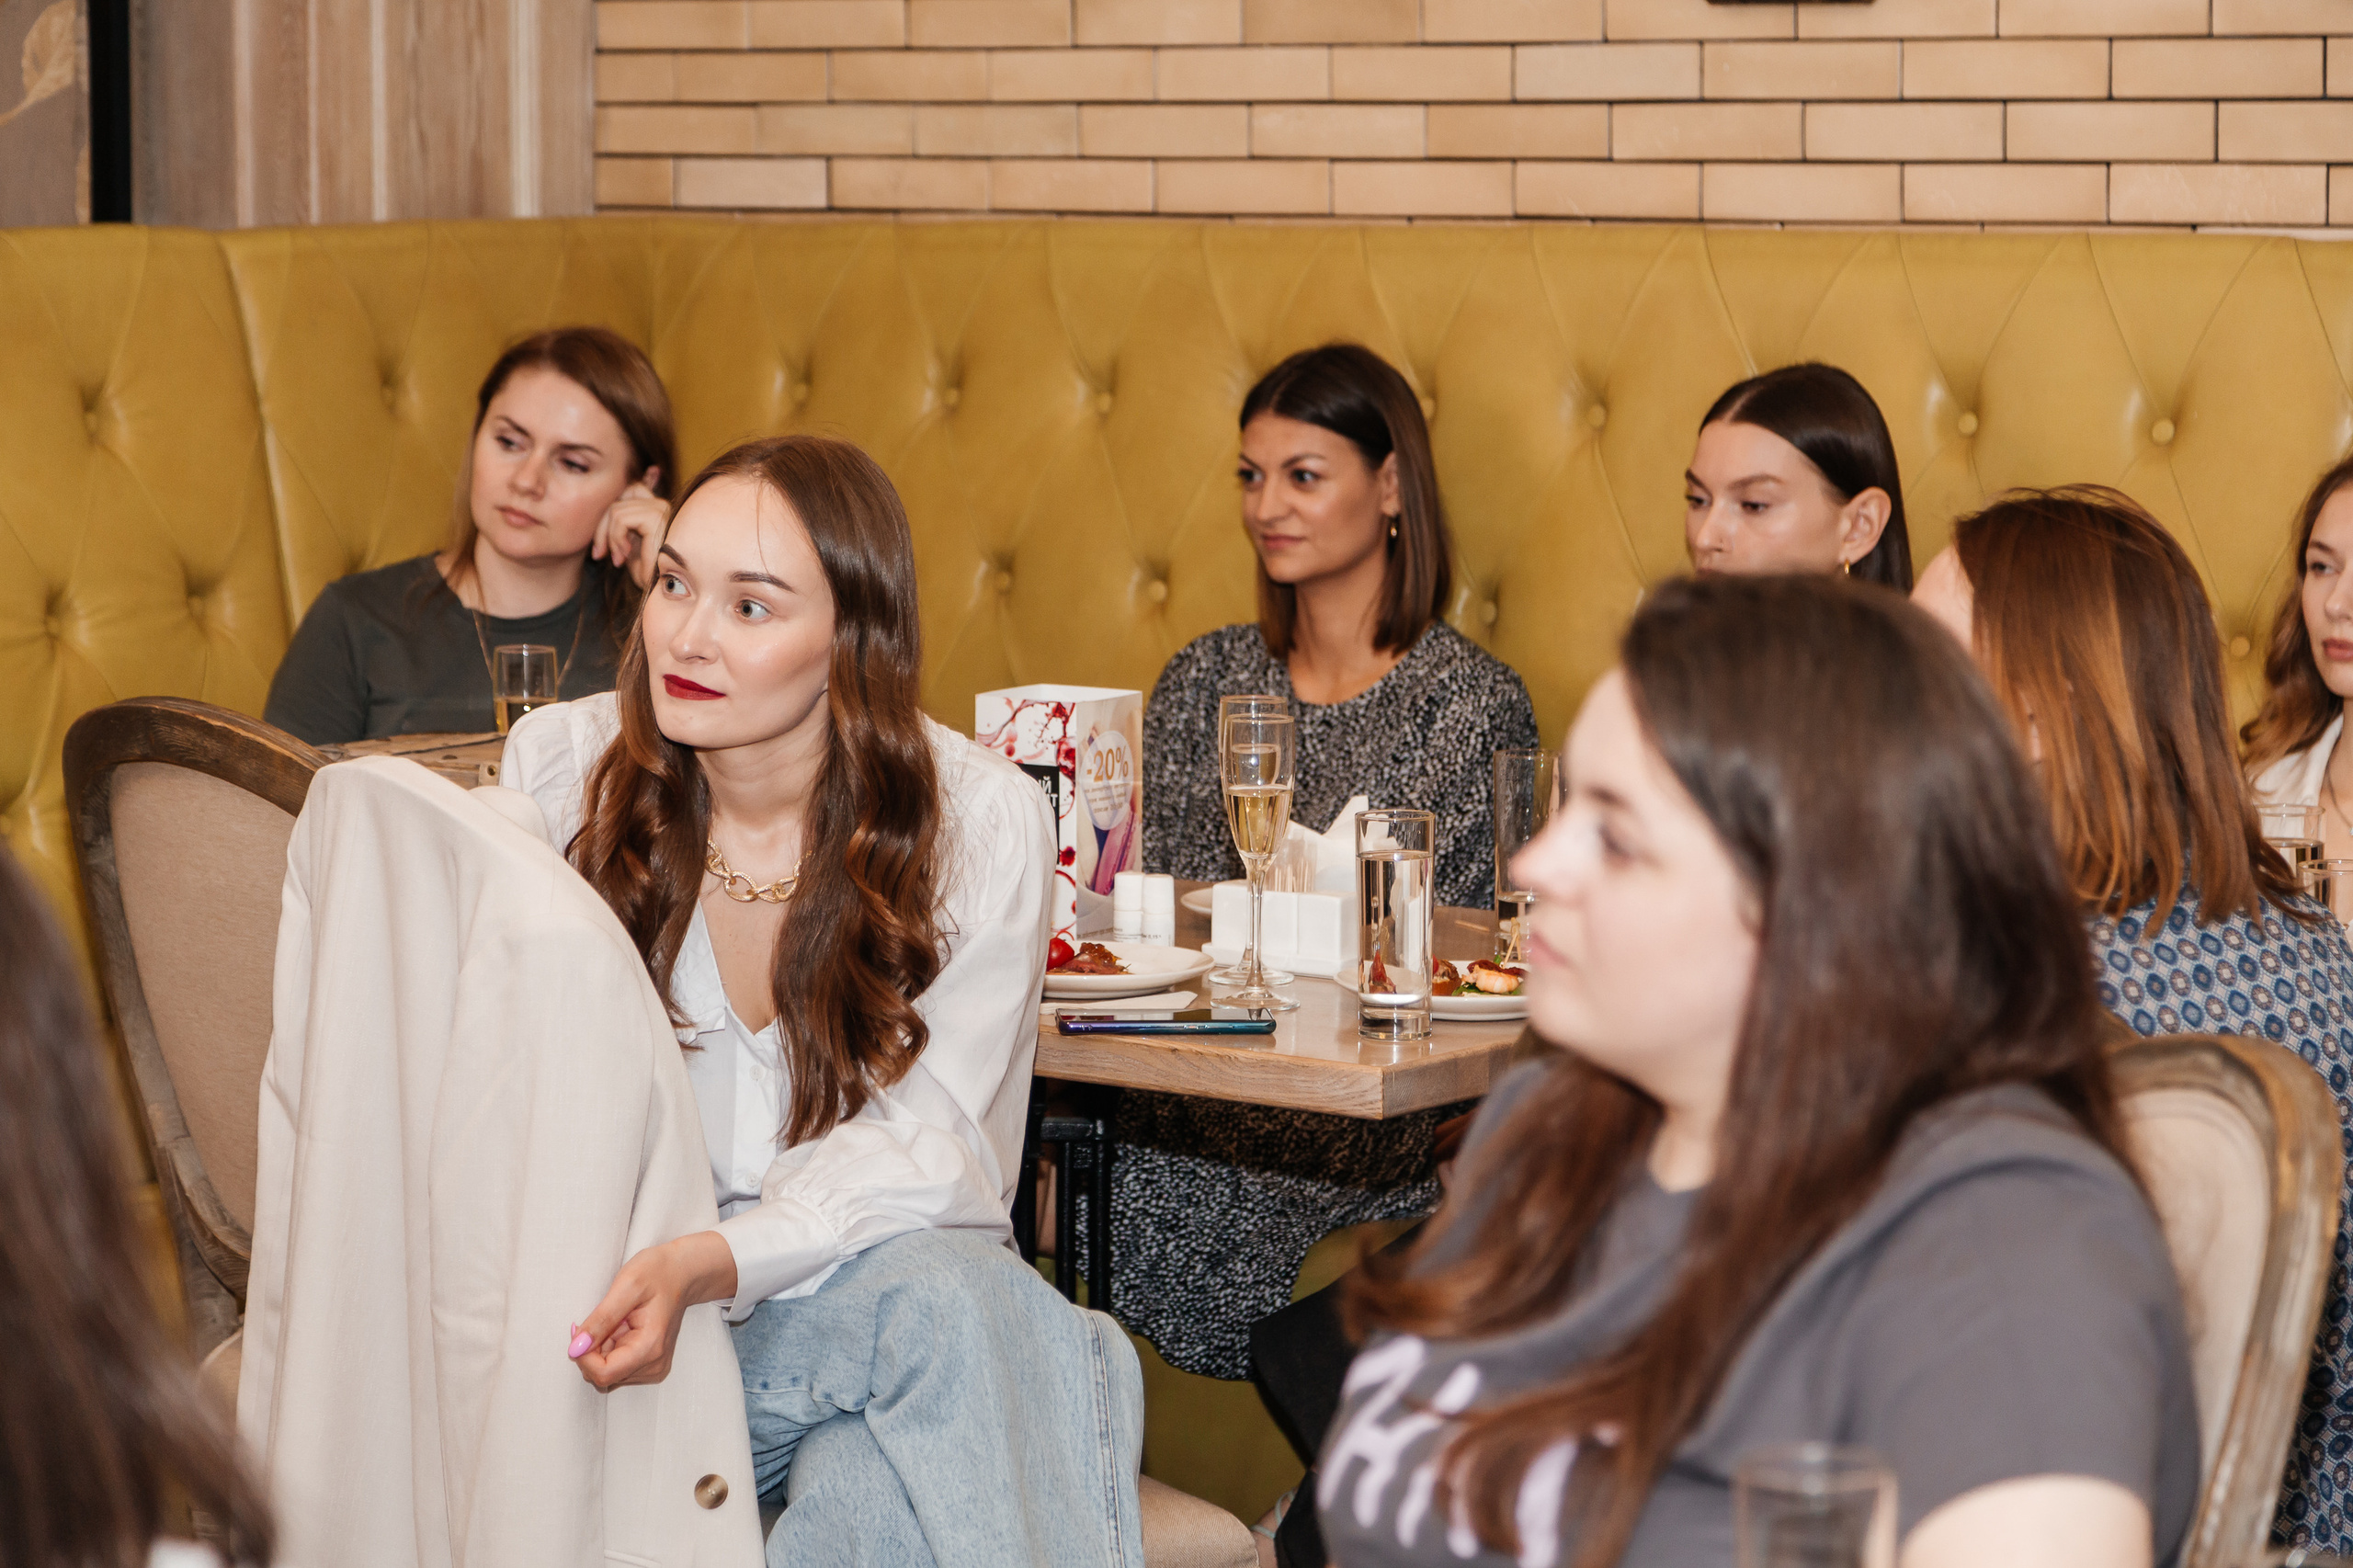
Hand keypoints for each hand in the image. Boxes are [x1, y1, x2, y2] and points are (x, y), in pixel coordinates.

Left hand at [571, 1230, 736, 1390]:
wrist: (683, 1273)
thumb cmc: (658, 1273)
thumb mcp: (626, 1286)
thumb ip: (600, 1320)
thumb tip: (574, 1349)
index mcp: (650, 1348)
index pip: (603, 1373)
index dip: (583, 1355)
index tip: (580, 1328)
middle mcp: (654, 1365)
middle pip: (603, 1374)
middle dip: (592, 1349)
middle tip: (604, 1317)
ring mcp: (652, 1367)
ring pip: (606, 1371)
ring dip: (601, 1347)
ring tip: (618, 1320)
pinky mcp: (648, 1365)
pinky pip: (615, 1366)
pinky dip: (609, 1348)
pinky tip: (622, 1327)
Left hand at [592, 479, 669, 591]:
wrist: (667, 591)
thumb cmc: (650, 574)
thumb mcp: (629, 546)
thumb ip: (619, 527)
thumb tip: (597, 515)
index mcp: (656, 509)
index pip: (628, 491)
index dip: (610, 512)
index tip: (604, 544)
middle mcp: (660, 505)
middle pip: (617, 501)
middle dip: (602, 530)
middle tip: (599, 555)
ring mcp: (659, 509)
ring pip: (615, 510)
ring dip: (609, 538)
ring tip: (617, 560)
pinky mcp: (655, 518)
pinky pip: (621, 520)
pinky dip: (616, 539)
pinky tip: (625, 557)